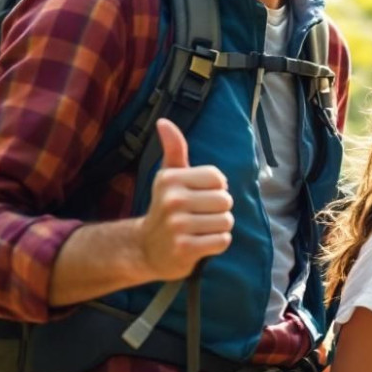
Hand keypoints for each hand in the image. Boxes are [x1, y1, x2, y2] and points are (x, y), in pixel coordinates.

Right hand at [138, 118, 233, 280]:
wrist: (145, 248)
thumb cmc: (166, 207)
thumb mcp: (168, 176)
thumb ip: (173, 149)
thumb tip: (163, 121)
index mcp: (170, 178)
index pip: (219, 178)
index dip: (216, 189)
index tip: (199, 196)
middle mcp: (172, 200)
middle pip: (225, 200)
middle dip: (219, 210)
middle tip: (199, 216)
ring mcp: (177, 226)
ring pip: (226, 221)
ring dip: (218, 228)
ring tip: (199, 230)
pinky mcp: (184, 249)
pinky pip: (222, 241)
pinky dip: (217, 243)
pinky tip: (200, 243)